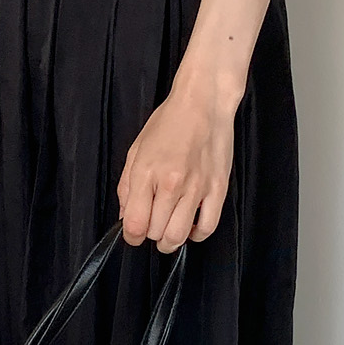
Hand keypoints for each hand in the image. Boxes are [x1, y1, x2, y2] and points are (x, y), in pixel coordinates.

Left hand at [116, 75, 238, 251]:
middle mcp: (171, 183)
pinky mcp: (218, 189)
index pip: (134, 225)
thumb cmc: (169, 122)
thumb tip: (125, 215)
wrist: (203, 103)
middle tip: (152, 223)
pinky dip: (196, 235)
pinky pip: (207, 227)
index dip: (131, 236)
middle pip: (156, 233)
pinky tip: (190, 226)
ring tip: (168, 231)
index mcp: (146, 173)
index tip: (133, 233)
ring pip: (179, 236)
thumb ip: (126, 186)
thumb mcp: (136, 150)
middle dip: (150, 234)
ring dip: (170, 240)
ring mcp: (197, 188)